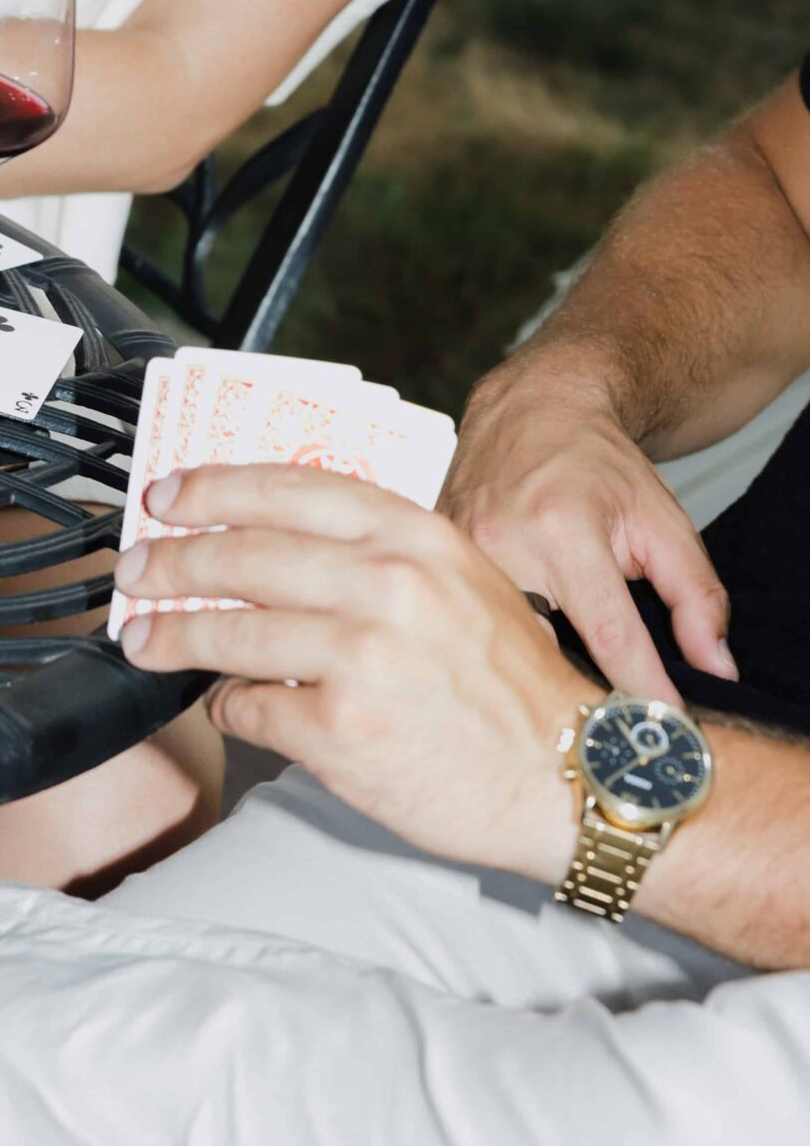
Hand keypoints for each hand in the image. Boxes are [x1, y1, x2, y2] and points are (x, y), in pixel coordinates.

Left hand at [118, 462, 590, 883]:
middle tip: (136, 568)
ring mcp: (360, 657)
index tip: (167, 494)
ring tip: (145, 639)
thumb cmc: (514, 688)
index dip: (213, 489)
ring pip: (229, 634)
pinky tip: (226, 704)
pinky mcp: (341, 730)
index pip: (288, 490)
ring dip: (172, 635)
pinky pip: (250, 708)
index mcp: (415, 537)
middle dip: (170, 561)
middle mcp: (386, 585)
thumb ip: (381, 554)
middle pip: (242, 556)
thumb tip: (276, 543)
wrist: (573, 779)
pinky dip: (227, 707)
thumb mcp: (463, 582)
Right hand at [445, 359, 735, 701]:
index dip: (641, 690)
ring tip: (547, 714)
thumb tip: (717, 670)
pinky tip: (498, 668)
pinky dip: (480, 647)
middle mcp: (502, 540)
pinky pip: (452, 618)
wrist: (529, 407)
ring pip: (484, 642)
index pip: (609, 635)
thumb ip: (697, 596)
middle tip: (598, 738)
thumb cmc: (599, 466)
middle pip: (533, 651)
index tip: (662, 732)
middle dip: (566, 698)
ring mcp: (455, 549)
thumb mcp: (663, 520)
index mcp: (566, 530)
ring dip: (516, 679)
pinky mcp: (429, 554)